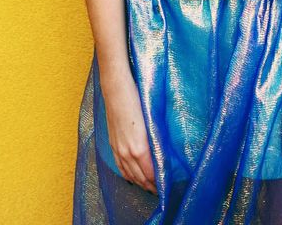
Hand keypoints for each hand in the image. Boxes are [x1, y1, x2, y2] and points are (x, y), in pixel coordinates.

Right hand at [101, 74, 157, 194]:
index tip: (168, 187)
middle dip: (152, 186)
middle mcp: (128, 153)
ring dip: (141, 183)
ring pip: (130, 175)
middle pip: (141, 178)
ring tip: (150, 188)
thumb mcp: (151, 122)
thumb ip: (156, 141)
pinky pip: (120, 167)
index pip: (152, 174)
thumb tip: (163, 155)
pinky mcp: (113, 144)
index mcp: (140, 148)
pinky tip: (133, 179)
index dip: (160, 182)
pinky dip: (128, 176)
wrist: (116, 89)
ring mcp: (118, 149)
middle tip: (162, 191)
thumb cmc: (137, 100)